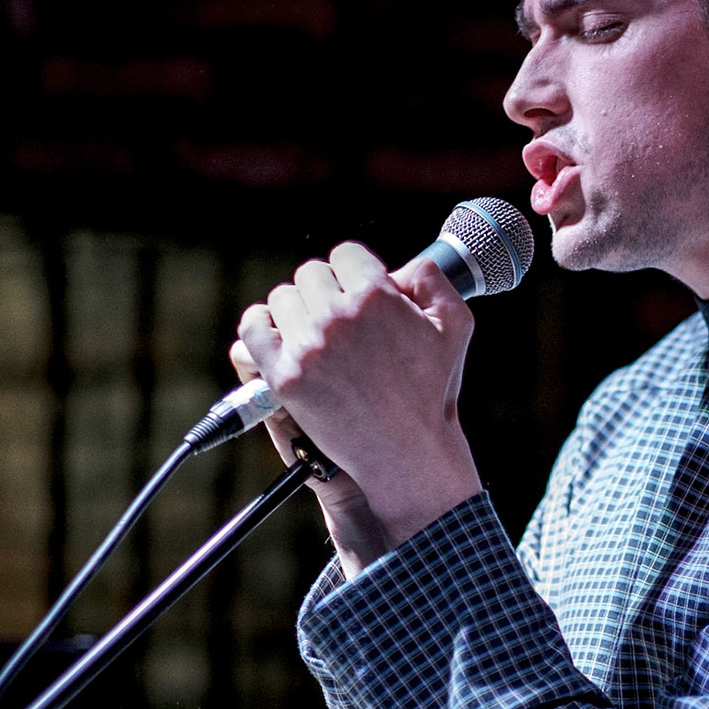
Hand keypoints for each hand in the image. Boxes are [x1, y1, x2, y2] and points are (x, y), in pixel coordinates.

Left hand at [234, 242, 482, 570]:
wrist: (408, 453)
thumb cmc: (433, 390)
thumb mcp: (456, 325)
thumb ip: (432, 278)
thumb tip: (398, 265)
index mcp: (376, 297)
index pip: (346, 255)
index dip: (356, 273)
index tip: (360, 294)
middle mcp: (337, 317)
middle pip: (311, 274)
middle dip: (327, 292)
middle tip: (340, 319)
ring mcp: (307, 348)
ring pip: (280, 299)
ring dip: (295, 311)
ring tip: (314, 333)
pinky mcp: (284, 378)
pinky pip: (252, 331)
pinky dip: (260, 329)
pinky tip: (278, 338)